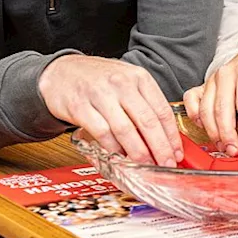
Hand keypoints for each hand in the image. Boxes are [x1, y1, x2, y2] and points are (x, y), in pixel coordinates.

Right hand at [39, 55, 181, 166]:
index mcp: (138, 77)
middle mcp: (121, 84)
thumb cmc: (98, 79)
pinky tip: (120, 157)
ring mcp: (100, 95)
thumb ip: (145, 103)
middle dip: (160, 148)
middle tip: (166, 164)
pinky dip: (113, 148)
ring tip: (145, 165)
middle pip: (147, 122)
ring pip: (125, 130)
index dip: (171, 136)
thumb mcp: (127, 81)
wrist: (61, 72)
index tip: (176, 153)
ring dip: (138, 152)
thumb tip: (165, 135)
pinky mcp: (80, 107)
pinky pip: (102, 133)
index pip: (162, 110)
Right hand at [183, 43, 237, 155]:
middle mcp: (226, 73)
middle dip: (227, 133)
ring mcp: (212, 79)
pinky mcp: (204, 85)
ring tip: (224, 145)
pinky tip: (206, 127)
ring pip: (205, 109)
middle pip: (221, 108)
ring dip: (213, 131)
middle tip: (234, 149)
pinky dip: (195, 116)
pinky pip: (191, 100)